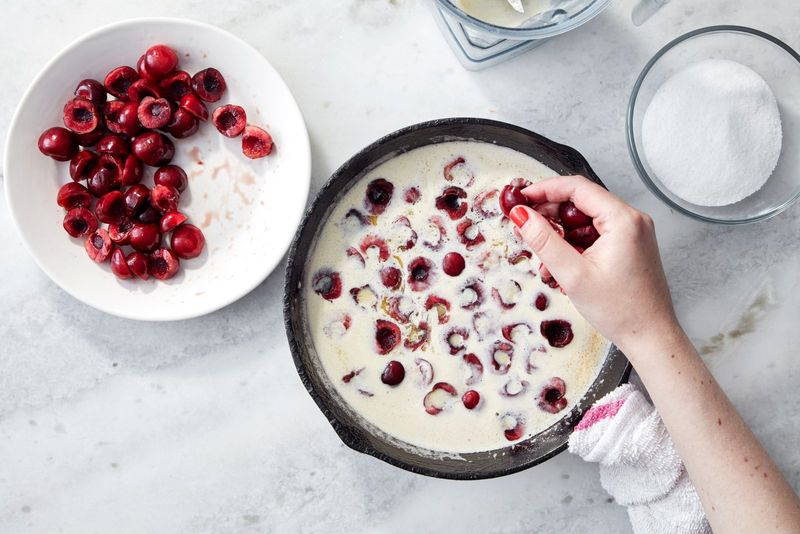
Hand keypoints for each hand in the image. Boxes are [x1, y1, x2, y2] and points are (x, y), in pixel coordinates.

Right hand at [508, 175, 676, 352]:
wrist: (651, 338)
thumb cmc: (621, 311)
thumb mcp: (572, 275)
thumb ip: (543, 240)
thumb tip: (521, 215)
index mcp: (623, 220)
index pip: (576, 188)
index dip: (544, 190)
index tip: (520, 199)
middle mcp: (631, 220)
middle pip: (580, 203)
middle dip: (550, 217)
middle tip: (525, 230)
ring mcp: (631, 234)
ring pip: (584, 221)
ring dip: (560, 236)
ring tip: (544, 263)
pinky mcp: (628, 247)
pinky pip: (594, 236)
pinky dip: (574, 247)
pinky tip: (561, 267)